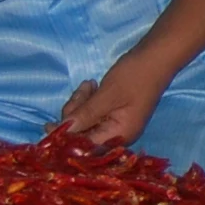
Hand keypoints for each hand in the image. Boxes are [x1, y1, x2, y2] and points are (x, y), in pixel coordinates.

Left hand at [59, 0, 204, 151]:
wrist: (156, 57)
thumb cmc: (135, 76)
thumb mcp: (107, 95)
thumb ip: (84, 116)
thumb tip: (61, 131)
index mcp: (119, 136)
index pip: (85, 146)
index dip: (65, 138)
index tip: (47, 125)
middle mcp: (117, 135)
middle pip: (83, 134)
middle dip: (75, 114)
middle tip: (82, 91)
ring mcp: (115, 125)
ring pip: (85, 122)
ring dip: (81, 104)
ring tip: (89, 85)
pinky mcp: (113, 114)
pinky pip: (91, 114)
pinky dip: (88, 101)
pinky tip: (92, 86)